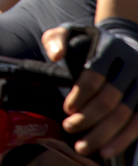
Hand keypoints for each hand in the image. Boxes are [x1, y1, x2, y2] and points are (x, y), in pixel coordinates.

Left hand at [42, 19, 137, 159]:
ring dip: (103, 134)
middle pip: (111, 97)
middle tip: (68, 127)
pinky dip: (122, 140)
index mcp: (110, 47)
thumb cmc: (87, 43)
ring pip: (125, 114)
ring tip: (82, 146)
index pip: (95, 74)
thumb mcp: (68, 33)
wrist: (119, 46)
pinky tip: (105, 151)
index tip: (66, 108)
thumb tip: (56, 56)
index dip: (80, 94)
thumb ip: (56, 40)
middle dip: (88, 117)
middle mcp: (131, 63)